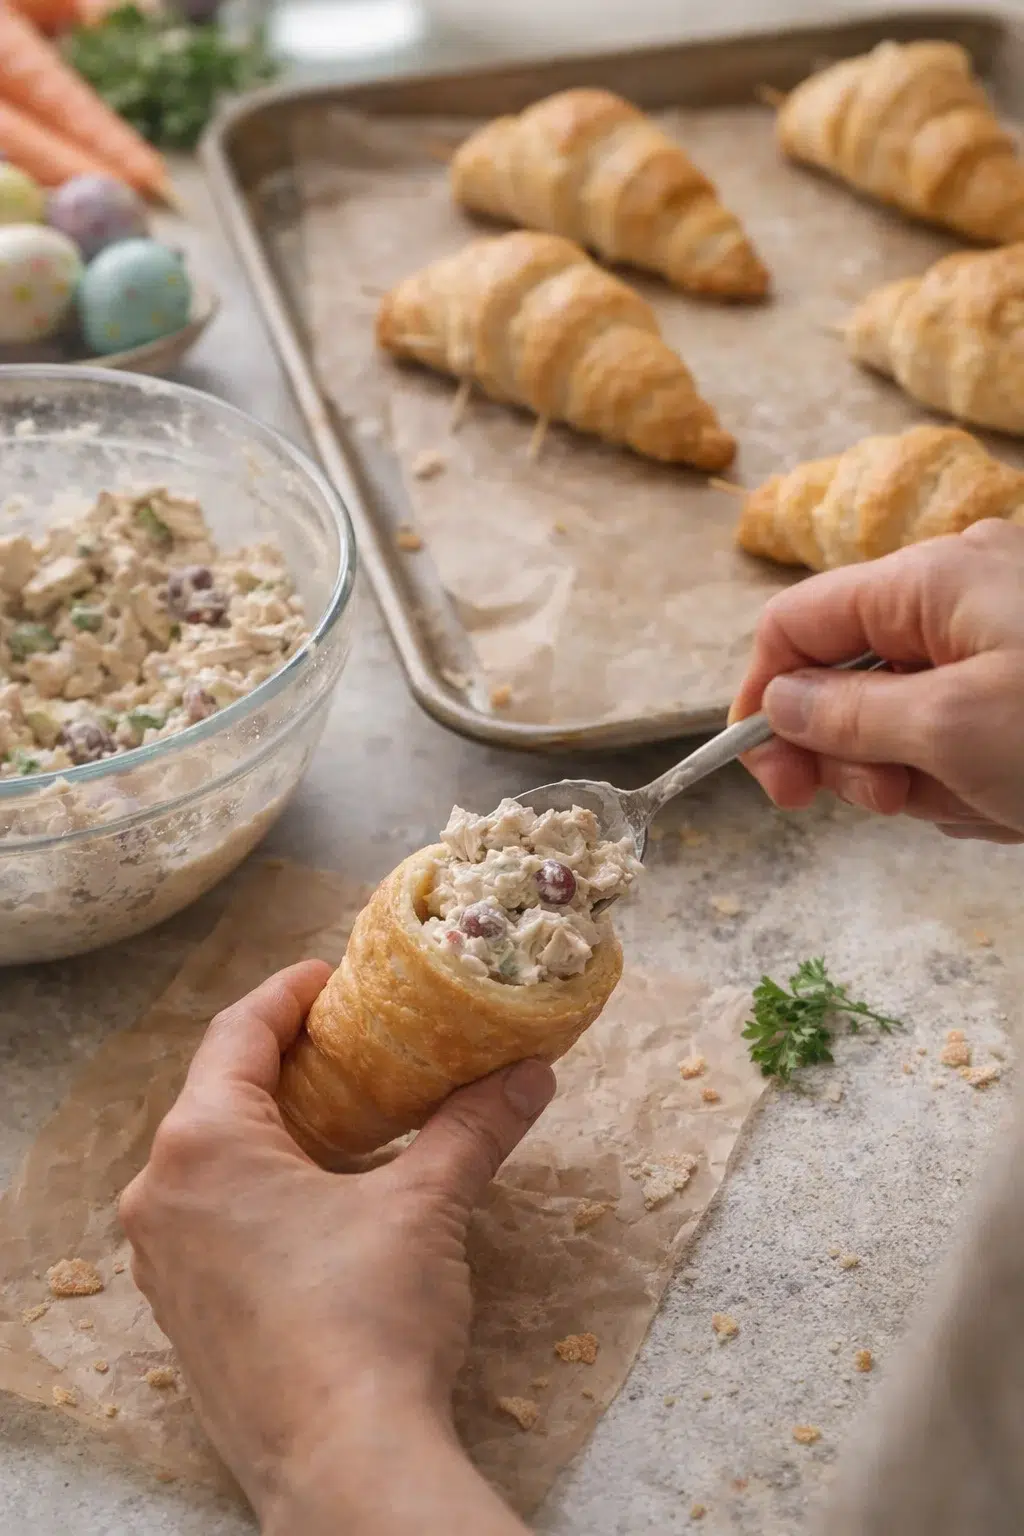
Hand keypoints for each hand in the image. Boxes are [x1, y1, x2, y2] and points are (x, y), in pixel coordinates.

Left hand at [119, 961, 550, 1535]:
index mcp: (202, 1144)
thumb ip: (473, 1125)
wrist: (342, 1468)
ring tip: (349, 1116)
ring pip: (213, 1158)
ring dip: (278, 1127)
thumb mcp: (426, 1206)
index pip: (238, 1031)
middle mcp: (163, 1194)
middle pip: (220, 1092)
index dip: (291, 994)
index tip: (336, 977)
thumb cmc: (369, 1323)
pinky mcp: (183, 1312)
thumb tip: (529, 1072)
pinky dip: (263, 1187)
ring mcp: (165, 1260)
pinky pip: (212, 1216)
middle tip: (356, 1043)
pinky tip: (323, 1201)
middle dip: (290, 1061)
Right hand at [730, 520, 1023, 841]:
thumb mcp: (954, 728)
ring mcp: (999, 640)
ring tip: (989, 801)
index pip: (795, 625)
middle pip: (847, 680)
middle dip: (860, 756)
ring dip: (931, 782)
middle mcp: (957, 596)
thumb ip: (849, 716)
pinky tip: (1014, 802)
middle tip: (894, 799)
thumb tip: (775, 704)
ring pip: (906, 723)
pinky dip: (977, 781)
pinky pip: (962, 738)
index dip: (766, 702)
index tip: (781, 783)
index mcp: (930, 579)